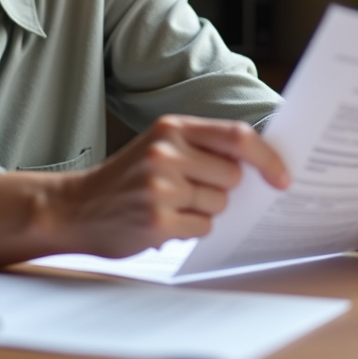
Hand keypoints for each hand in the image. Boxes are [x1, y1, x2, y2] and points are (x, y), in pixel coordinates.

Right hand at [56, 115, 289, 258]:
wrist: (74, 207)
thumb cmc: (126, 179)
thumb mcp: (158, 146)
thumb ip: (202, 148)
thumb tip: (259, 167)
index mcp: (171, 128)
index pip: (236, 136)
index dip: (267, 158)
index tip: (283, 178)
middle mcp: (166, 152)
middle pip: (232, 177)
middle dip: (220, 189)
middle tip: (189, 191)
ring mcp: (160, 186)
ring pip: (218, 206)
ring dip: (202, 212)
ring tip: (169, 205)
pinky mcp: (157, 220)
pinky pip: (202, 229)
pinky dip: (188, 230)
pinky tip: (162, 222)